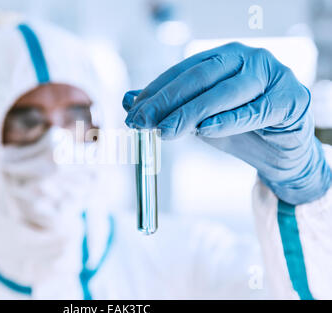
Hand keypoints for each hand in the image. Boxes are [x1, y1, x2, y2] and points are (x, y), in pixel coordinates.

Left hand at [123, 42, 330, 204]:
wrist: (281, 150)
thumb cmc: (241, 127)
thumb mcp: (199, 118)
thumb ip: (168, 107)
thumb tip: (128, 101)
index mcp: (224, 57)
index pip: (183, 71)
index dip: (156, 91)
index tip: (133, 112)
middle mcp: (247, 58)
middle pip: (200, 78)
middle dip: (167, 102)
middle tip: (141, 122)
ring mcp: (272, 75)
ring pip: (224, 92)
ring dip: (191, 113)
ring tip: (165, 131)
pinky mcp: (290, 99)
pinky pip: (255, 111)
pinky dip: (228, 120)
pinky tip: (205, 130)